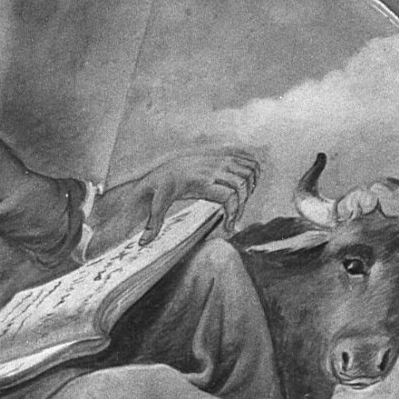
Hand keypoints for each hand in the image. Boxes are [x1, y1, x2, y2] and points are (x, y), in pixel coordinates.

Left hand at [137, 152, 259, 243]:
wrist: (164, 167)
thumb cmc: (161, 187)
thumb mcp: (156, 204)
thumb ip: (154, 223)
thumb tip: (143, 243)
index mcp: (199, 181)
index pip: (229, 196)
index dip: (235, 213)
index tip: (229, 228)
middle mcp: (212, 168)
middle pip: (242, 185)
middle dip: (244, 205)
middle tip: (235, 219)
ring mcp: (219, 159)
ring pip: (249, 171)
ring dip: (251, 188)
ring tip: (242, 202)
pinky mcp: (223, 155)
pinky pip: (247, 157)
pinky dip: (255, 170)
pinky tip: (249, 184)